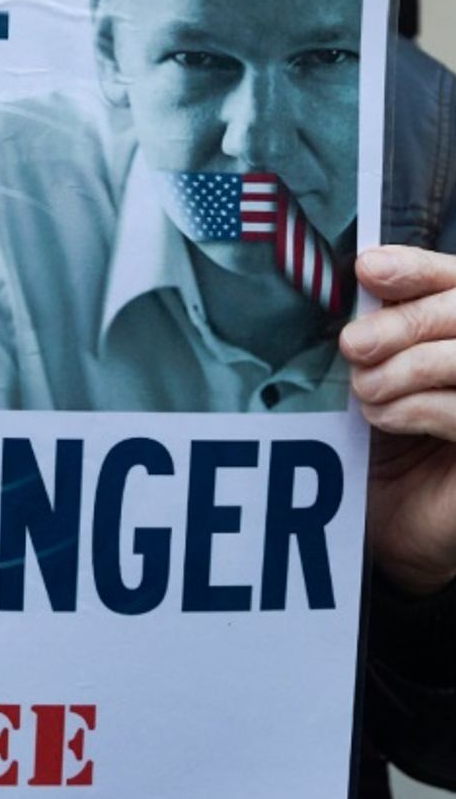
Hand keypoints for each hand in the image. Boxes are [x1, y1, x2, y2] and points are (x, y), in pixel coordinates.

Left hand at [340, 245, 455, 594]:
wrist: (397, 530)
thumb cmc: (387, 444)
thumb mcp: (376, 377)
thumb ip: (375, 333)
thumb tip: (353, 282)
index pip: (454, 279)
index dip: (416, 268)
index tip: (367, 269)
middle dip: (406, 321)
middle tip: (354, 344)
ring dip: (406, 368)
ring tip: (364, 390)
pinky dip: (419, 407)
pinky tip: (384, 416)